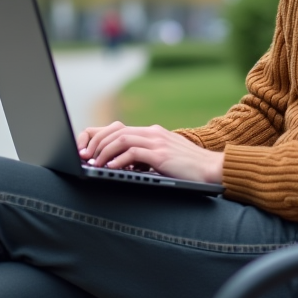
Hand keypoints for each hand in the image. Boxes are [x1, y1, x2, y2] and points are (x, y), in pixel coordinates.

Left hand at [76, 122, 223, 184]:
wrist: (213, 169)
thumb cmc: (188, 168)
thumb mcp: (163, 158)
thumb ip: (144, 157)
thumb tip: (120, 166)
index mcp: (151, 132)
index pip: (117, 128)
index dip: (98, 136)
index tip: (86, 150)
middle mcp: (152, 133)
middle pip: (115, 130)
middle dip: (95, 143)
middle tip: (85, 157)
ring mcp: (157, 142)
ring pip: (121, 139)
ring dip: (104, 151)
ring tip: (95, 163)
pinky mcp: (161, 154)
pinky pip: (134, 152)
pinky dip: (119, 160)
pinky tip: (111, 168)